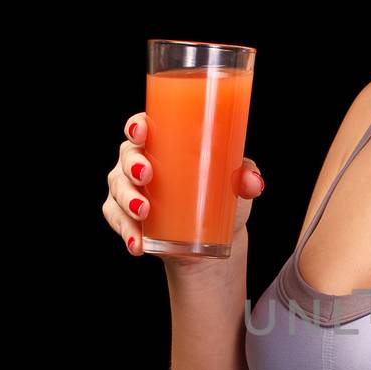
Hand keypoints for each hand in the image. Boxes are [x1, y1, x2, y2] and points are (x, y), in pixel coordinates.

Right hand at [102, 112, 265, 256]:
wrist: (214, 237)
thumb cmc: (220, 195)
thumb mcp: (235, 184)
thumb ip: (245, 177)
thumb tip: (252, 181)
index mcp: (164, 143)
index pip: (142, 126)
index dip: (136, 126)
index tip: (141, 133)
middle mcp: (141, 162)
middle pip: (127, 155)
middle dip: (132, 165)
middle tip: (147, 175)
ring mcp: (129, 190)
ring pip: (118, 188)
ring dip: (128, 200)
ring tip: (144, 212)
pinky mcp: (126, 218)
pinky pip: (117, 221)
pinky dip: (127, 232)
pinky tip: (139, 243)